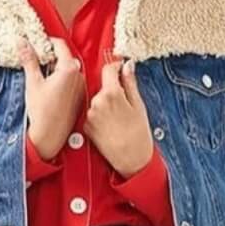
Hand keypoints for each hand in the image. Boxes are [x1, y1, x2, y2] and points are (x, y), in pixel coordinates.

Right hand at [16, 35, 85, 159]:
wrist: (49, 136)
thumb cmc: (43, 112)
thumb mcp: (32, 82)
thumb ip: (29, 59)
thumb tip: (22, 43)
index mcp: (69, 69)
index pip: (60, 45)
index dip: (47, 41)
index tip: (37, 43)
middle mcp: (79, 76)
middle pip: (65, 57)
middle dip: (50, 55)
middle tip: (36, 59)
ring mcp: (80, 87)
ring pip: (68, 70)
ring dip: (56, 68)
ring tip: (41, 76)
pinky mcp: (79, 97)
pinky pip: (71, 82)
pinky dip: (61, 80)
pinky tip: (49, 89)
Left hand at [83, 54, 153, 177]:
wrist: (131, 159)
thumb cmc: (138, 134)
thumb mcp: (138, 105)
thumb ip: (130, 82)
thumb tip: (127, 66)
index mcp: (111, 94)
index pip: (108, 69)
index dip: (116, 67)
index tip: (121, 70)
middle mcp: (96, 103)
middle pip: (101, 86)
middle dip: (112, 88)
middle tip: (125, 100)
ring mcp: (89, 115)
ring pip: (97, 100)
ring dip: (106, 102)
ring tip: (119, 116)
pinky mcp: (86, 126)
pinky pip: (93, 113)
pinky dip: (100, 115)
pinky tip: (111, 124)